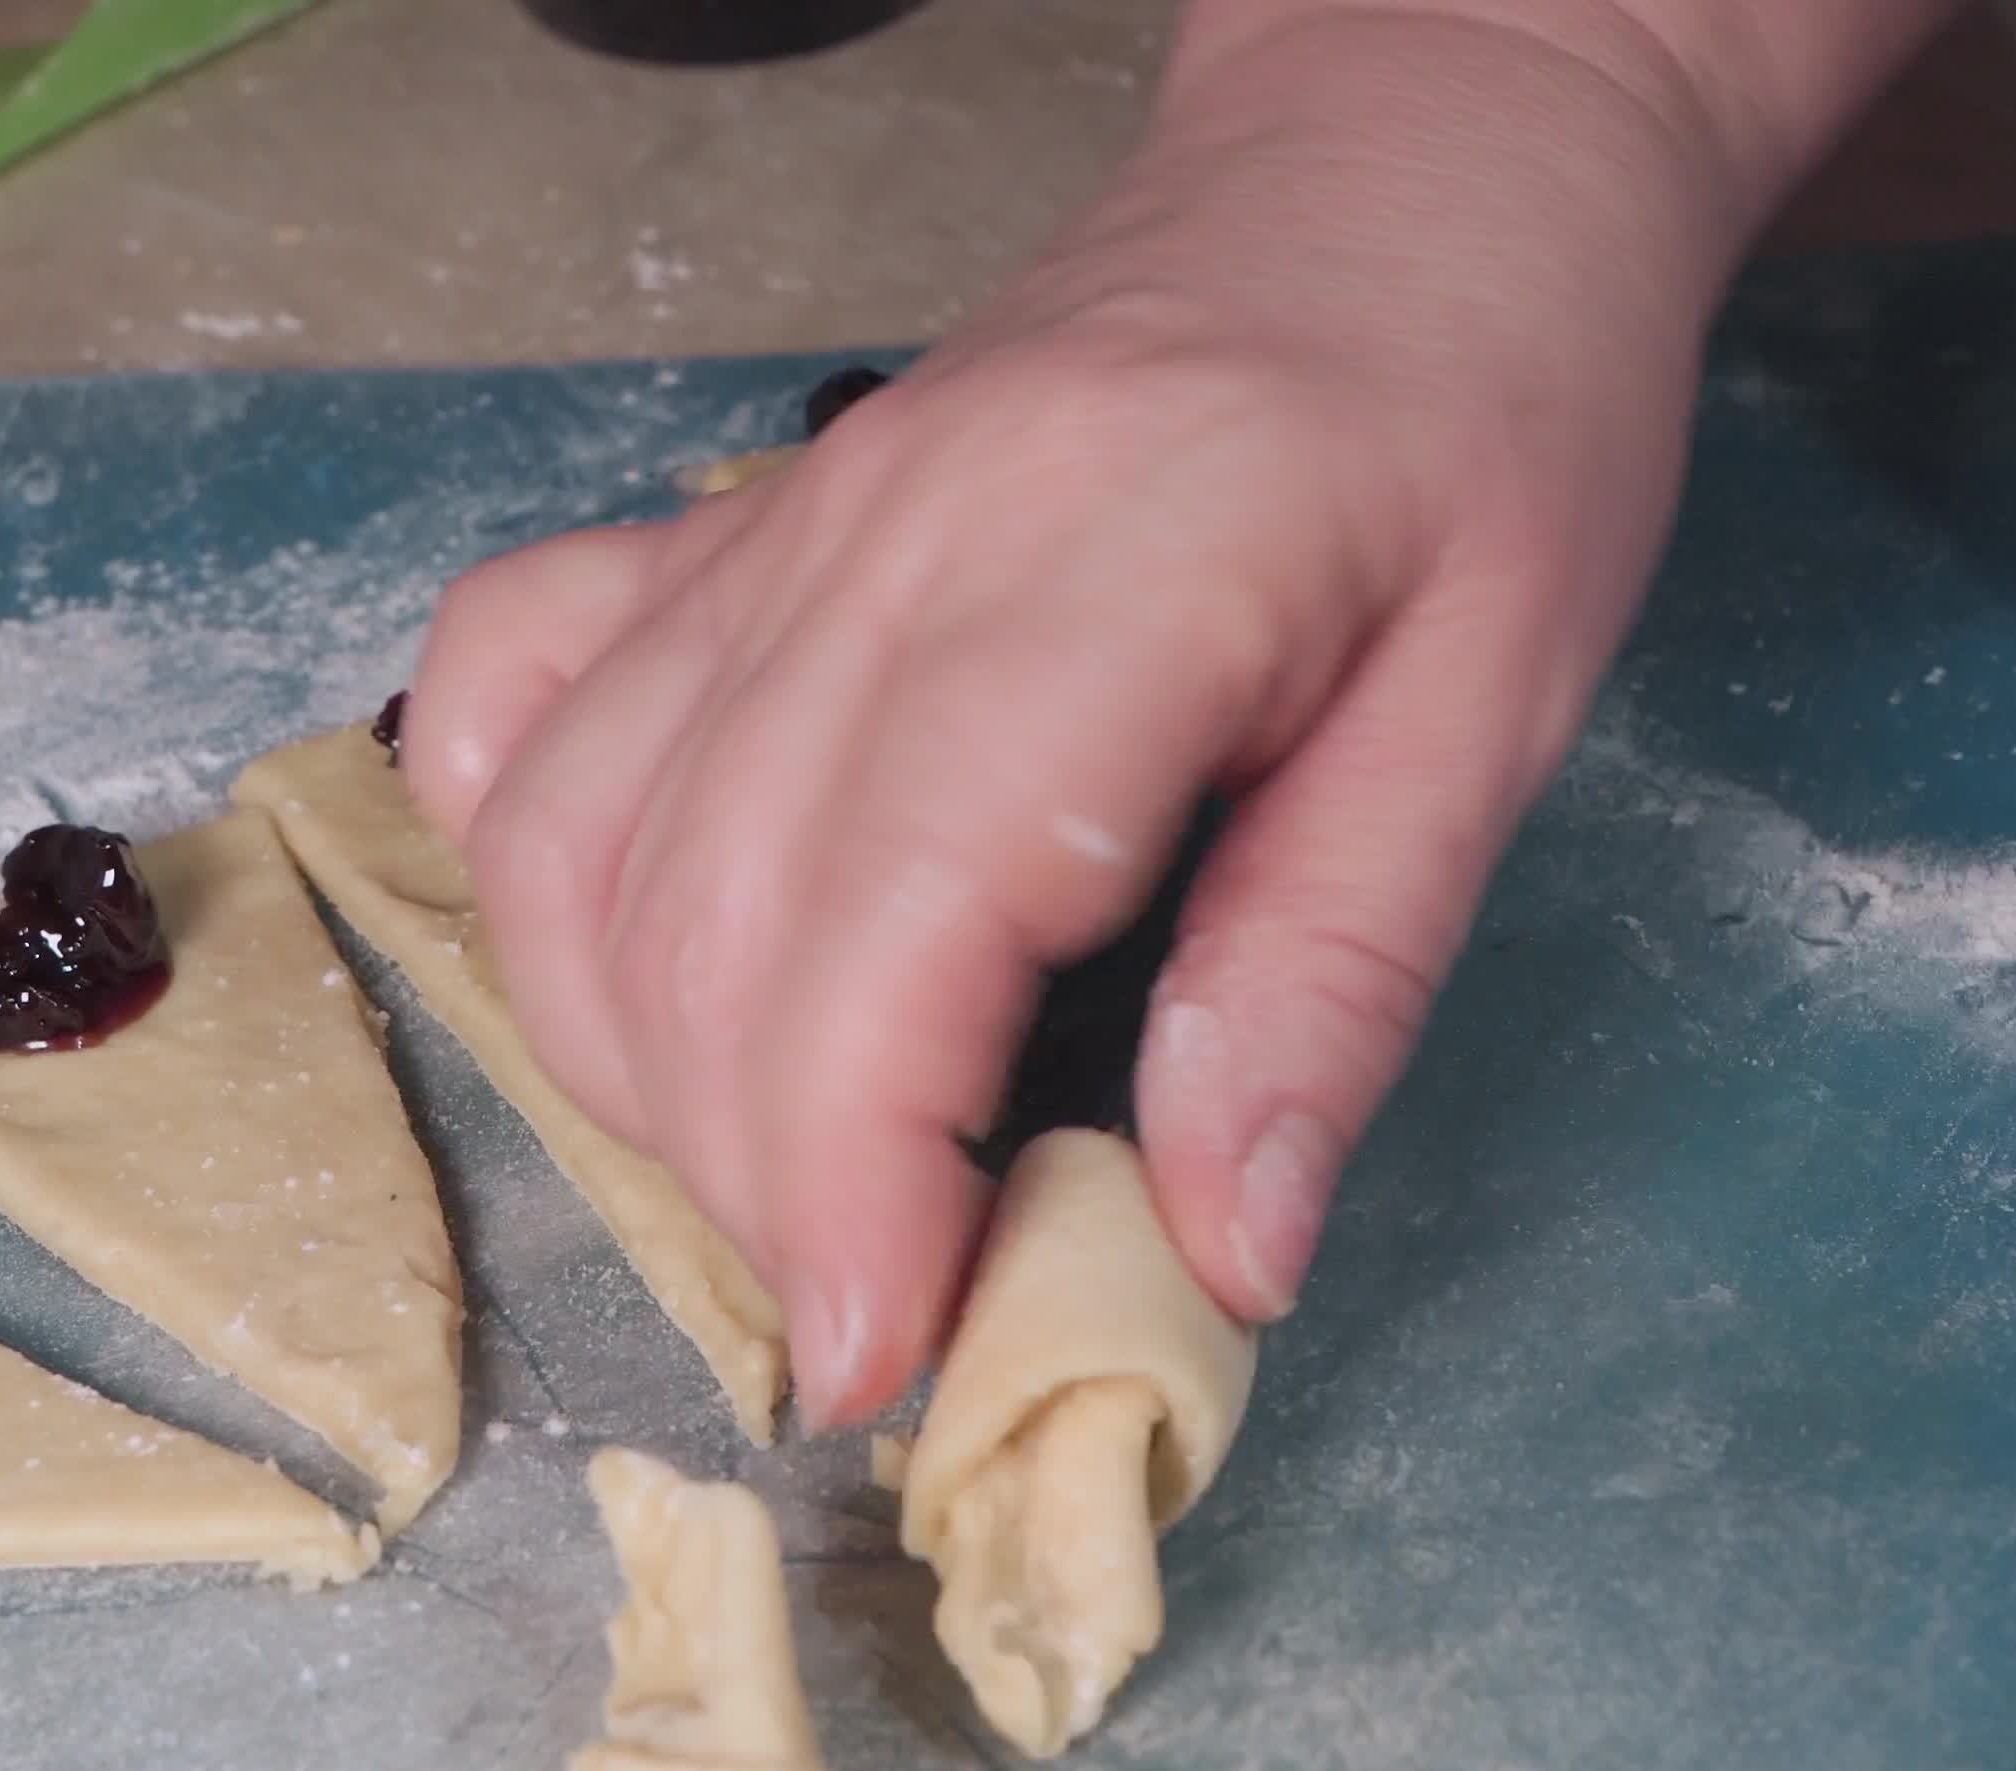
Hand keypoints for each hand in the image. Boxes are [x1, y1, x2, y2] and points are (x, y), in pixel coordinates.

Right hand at [399, 0, 1934, 1420]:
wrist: (1400, 165)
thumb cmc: (1489, 414)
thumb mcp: (1500, 702)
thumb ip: (1341, 972)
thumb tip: (1224, 1251)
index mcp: (1111, 573)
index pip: (886, 917)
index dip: (845, 1174)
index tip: (882, 1359)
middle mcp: (885, 539)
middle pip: (702, 920)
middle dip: (758, 1183)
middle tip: (889, 1317)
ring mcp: (775, 525)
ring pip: (573, 844)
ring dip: (638, 1075)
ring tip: (793, 1187)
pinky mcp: (722, 527)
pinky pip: (514, 703)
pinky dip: (523, 873)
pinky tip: (628, 970)